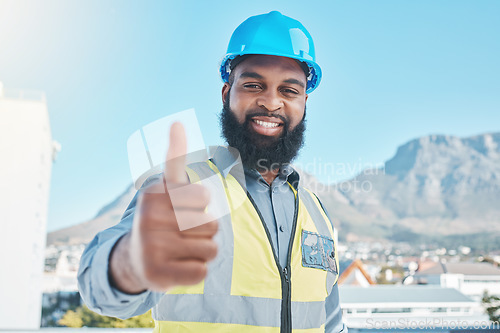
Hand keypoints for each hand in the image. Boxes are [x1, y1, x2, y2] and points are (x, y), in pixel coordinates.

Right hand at [110, 122, 217, 292]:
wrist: (134, 257)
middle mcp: (149, 218)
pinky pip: (202, 272)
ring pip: (211, 249)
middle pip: (212, 224)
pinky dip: (197, 270)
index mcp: (154, 193)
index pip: (203, 197)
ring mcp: (151, 247)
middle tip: (183, 232)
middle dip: (206, 229)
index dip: (201, 204)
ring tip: (181, 249)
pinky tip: (178, 266)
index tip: (182, 205)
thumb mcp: (167, 186)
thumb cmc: (163, 217)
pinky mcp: (156, 275)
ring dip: (203, 250)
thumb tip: (177, 122)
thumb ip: (175, 157)